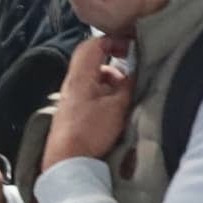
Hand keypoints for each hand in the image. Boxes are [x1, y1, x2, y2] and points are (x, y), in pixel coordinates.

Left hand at [39, 34, 132, 172]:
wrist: (67, 161)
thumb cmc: (89, 132)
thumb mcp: (117, 107)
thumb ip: (127, 86)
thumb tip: (135, 72)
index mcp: (81, 76)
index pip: (94, 45)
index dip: (113, 41)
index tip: (130, 47)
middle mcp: (72, 84)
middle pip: (93, 61)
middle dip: (114, 64)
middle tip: (130, 73)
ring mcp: (71, 98)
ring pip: (93, 79)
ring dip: (111, 82)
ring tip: (125, 96)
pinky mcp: (72, 112)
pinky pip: (90, 94)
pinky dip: (104, 95)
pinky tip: (115, 110)